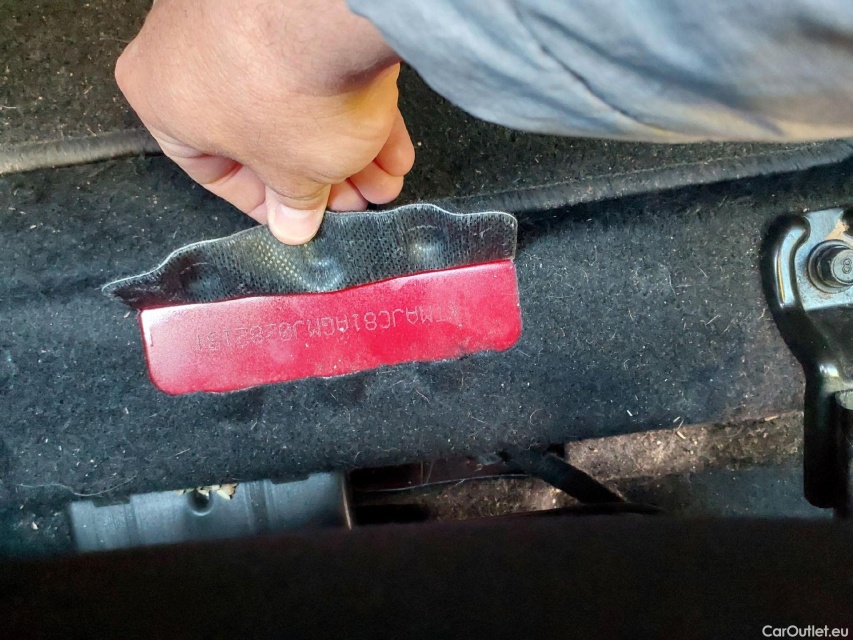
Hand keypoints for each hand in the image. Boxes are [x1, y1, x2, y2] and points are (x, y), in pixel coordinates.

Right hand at [115, 0, 414, 243]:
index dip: (268, 203)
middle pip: (264, 134)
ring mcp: (240, 14)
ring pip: (300, 101)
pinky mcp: (297, 4)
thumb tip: (293, 223)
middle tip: (352, 201)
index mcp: (160, 96)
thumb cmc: (286, 94)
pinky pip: (322, 64)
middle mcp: (187, 47)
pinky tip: (392, 144)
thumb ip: (293, 202)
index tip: (300, 217)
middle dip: (320, 178)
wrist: (328, 12)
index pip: (212, 168)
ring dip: (348, 149)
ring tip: (383, 178)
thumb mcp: (293, 174)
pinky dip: (356, 104)